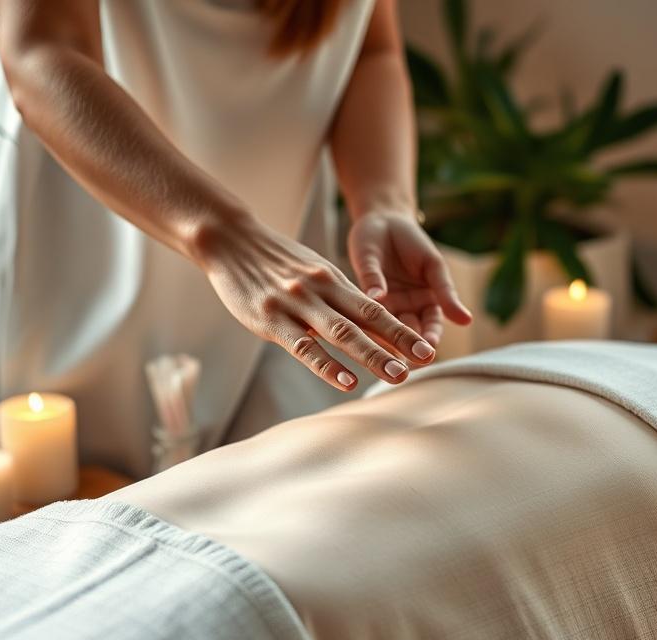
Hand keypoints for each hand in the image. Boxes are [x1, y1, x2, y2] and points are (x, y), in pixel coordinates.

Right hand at [195, 214, 437, 390]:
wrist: (229, 240)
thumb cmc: (274, 262)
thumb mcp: (311, 271)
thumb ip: (336, 297)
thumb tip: (364, 324)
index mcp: (333, 279)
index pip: (375, 309)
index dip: (401, 331)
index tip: (425, 349)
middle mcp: (321, 290)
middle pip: (367, 320)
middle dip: (399, 343)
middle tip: (426, 361)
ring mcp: (296, 304)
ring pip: (342, 334)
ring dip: (372, 356)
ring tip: (397, 375)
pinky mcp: (271, 320)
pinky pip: (304, 347)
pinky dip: (327, 366)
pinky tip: (346, 381)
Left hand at [347, 211, 471, 347]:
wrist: (380, 218)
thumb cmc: (410, 238)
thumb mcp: (431, 262)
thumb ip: (443, 289)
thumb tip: (464, 321)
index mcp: (429, 298)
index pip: (432, 324)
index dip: (431, 336)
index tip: (429, 348)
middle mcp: (408, 306)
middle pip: (410, 334)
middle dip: (408, 350)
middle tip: (405, 363)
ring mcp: (386, 304)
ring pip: (389, 330)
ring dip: (388, 344)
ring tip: (385, 358)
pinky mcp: (365, 298)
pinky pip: (367, 316)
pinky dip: (368, 327)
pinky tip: (365, 339)